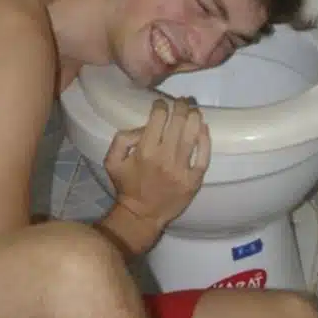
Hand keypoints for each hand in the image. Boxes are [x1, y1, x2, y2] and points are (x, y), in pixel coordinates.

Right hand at [104, 96, 211, 230]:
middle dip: (181, 106)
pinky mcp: (194, 180)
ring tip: (194, 110)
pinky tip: (204, 128)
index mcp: (145, 151)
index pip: (158, 118)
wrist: (142, 215)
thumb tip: (143, 127)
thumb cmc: (127, 186)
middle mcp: (165, 157)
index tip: (161, 104)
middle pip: (179, 122)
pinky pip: (204, 156)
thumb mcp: (112, 161)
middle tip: (182, 102)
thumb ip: (122, 139)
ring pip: (193, 135)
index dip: (161, 106)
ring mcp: (182, 169)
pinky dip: (205, 140)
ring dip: (195, 117)